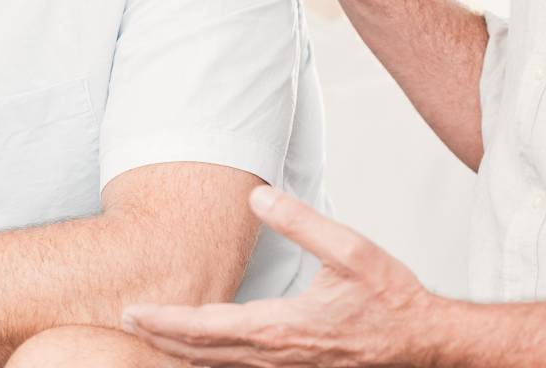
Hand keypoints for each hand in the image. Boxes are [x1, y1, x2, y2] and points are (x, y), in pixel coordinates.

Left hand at [121, 186, 435, 367]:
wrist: (420, 338)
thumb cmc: (389, 296)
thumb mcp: (349, 248)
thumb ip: (300, 221)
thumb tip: (259, 196)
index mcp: (281, 326)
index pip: (206, 326)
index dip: (166, 320)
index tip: (134, 311)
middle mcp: (276, 353)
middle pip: (202, 352)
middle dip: (160, 338)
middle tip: (125, 321)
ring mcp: (284, 365)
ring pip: (218, 364)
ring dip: (181, 351)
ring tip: (151, 335)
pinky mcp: (295, 365)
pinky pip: (238, 367)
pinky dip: (209, 359)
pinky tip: (200, 350)